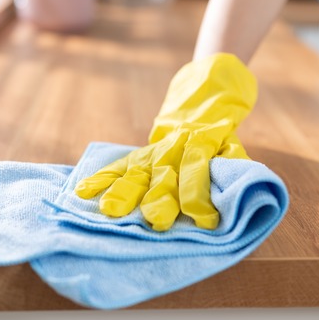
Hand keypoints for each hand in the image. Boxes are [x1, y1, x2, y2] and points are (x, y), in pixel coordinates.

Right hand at [75, 54, 257, 230]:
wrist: (203, 98)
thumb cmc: (221, 133)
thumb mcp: (232, 144)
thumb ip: (232, 164)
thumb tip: (234, 191)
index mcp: (202, 146)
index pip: (198, 172)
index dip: (200, 196)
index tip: (204, 221)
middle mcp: (174, 149)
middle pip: (165, 175)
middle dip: (160, 198)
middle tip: (156, 221)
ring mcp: (154, 151)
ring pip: (137, 172)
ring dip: (124, 191)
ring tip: (110, 210)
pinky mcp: (140, 153)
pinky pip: (118, 165)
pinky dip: (101, 177)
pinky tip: (84, 191)